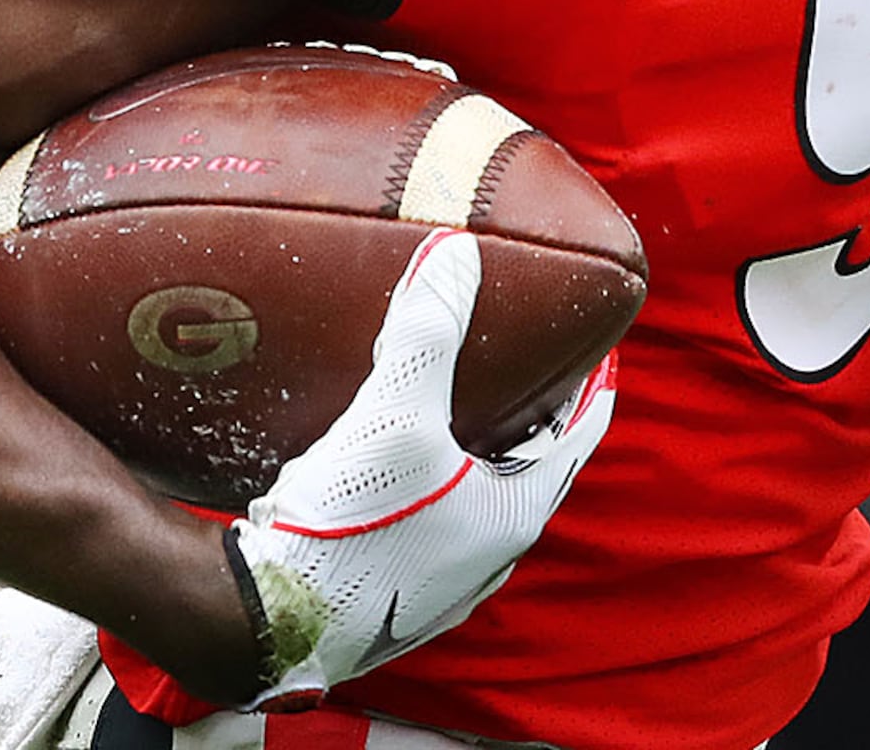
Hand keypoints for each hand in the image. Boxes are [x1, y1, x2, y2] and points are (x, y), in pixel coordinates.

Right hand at [229, 228, 613, 705]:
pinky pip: (431, 523)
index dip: (589, 387)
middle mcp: (488, 556)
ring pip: (477, 499)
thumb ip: (428, 330)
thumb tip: (456, 250)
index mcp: (513, 515)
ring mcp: (440, 582)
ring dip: (479, 454)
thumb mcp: (395, 414)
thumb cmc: (350, 527)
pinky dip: (433, 484)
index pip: (577, 436)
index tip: (599, 350)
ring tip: (465, 405)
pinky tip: (395, 462)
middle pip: (529, 468)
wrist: (270, 619)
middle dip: (532, 417)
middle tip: (529, 365)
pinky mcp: (391, 592)